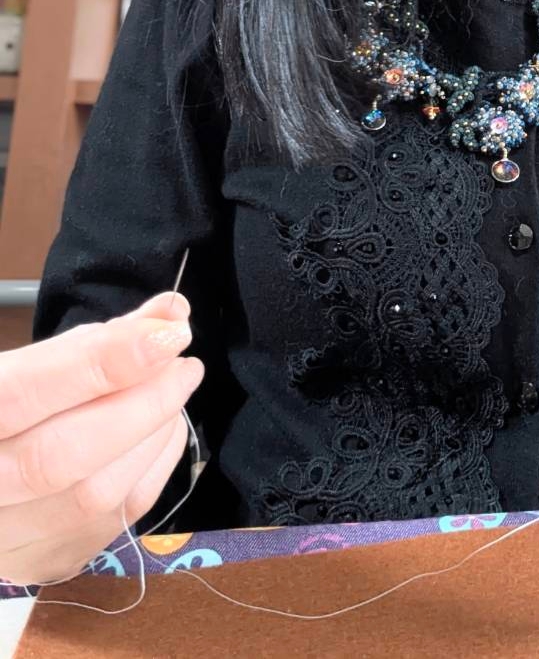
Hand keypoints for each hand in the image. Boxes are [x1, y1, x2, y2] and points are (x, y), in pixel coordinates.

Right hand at [0, 292, 203, 584]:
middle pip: (60, 457)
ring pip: (95, 494)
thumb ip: (95, 341)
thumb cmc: (9, 410)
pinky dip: (154, 463)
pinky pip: (118, 517)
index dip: (100, 362)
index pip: (22, 394)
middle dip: (141, 402)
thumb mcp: (27, 365)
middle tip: (185, 364)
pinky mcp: (48, 560)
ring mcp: (8, 538)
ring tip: (172, 389)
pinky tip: (160, 430)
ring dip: (153, 434)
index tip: (168, 332)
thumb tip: (171, 314)